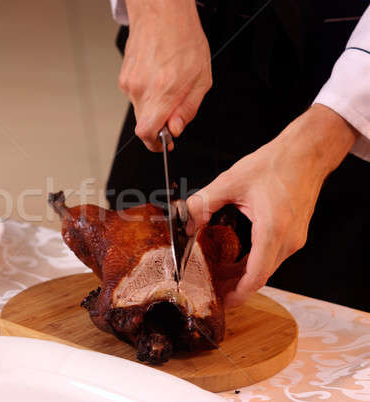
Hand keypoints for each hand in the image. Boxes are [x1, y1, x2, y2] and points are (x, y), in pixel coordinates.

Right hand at [120, 0, 211, 151]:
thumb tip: (176, 129)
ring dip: (154, 104)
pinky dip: (147, 91)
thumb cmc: (183, 39)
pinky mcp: (123, 76)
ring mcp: (129, 83)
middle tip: (174, 107)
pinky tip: (157, 75)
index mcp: (162, 92)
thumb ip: (188, 108)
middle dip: (159, 121)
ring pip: (140, 108)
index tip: (164, 143)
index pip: (147, 133)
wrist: (162, 14)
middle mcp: (141, 90)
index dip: (155, 143)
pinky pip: (135, 94)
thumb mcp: (201, 79)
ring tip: (168, 82)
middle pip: (144, 122)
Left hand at [186, 104, 357, 307]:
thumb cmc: (275, 163)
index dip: (238, 293)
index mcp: (273, 229)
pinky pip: (273, 257)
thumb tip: (186, 222)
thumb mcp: (230, 181)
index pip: (256, 275)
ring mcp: (295, 238)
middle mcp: (288, 239)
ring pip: (267, 268)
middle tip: (213, 289)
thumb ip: (203, 203)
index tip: (223, 301)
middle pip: (261, 276)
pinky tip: (236, 260)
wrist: (307, 152)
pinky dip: (254, 263)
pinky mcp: (295, 234)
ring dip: (245, 275)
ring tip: (220, 276)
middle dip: (236, 287)